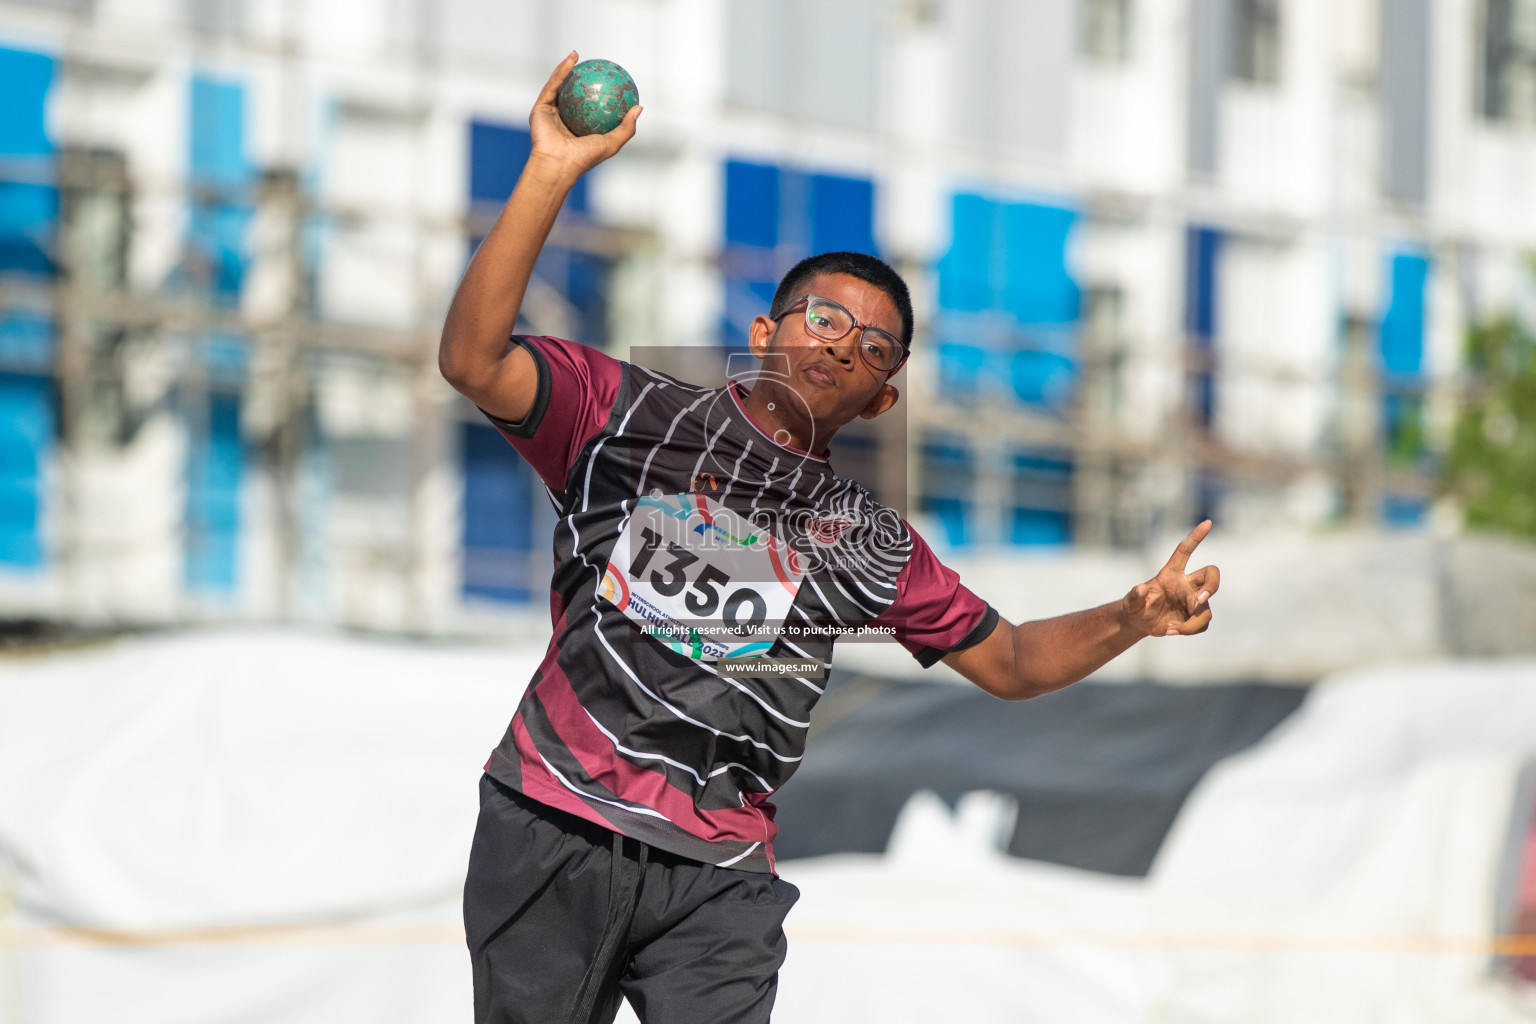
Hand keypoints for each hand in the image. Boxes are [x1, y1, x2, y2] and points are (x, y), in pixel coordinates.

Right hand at [527, 51, 641, 180]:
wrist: (558, 164)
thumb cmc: (585, 157)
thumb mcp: (612, 142)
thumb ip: (627, 127)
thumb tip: (640, 107)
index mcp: (579, 130)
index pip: (590, 108)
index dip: (599, 92)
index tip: (609, 80)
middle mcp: (564, 121)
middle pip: (572, 94)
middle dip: (580, 77)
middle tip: (592, 65)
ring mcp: (550, 114)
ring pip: (560, 86)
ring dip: (567, 68)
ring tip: (577, 55)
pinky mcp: (540, 109)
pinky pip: (552, 86)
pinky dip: (561, 72)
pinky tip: (571, 60)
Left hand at [1119, 520, 1220, 638]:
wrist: (1139, 623)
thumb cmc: (1134, 607)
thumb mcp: (1130, 603)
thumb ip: (1134, 596)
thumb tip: (1140, 589)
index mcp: (1171, 574)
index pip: (1185, 551)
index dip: (1195, 537)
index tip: (1207, 522)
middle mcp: (1186, 585)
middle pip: (1211, 574)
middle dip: (1212, 586)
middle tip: (1199, 600)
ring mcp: (1193, 601)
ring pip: (1207, 609)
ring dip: (1192, 622)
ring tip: (1170, 628)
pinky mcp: (1195, 616)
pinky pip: (1203, 624)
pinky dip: (1189, 630)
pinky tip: (1171, 631)